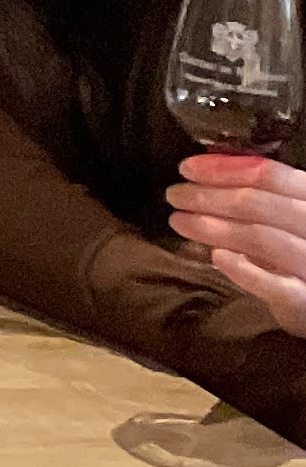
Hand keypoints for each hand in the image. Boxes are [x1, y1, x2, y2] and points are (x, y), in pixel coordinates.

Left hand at [169, 153, 305, 334]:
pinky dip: (244, 270)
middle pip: (259, 204)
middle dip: (209, 197)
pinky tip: (216, 257)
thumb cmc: (295, 250)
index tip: (186, 168)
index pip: (269, 175)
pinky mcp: (305, 298)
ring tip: (179, 221)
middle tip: (174, 195)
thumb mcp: (281, 217)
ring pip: (262, 238)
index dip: (224, 169)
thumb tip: (202, 178)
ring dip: (214, 228)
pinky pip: (277, 285)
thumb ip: (256, 199)